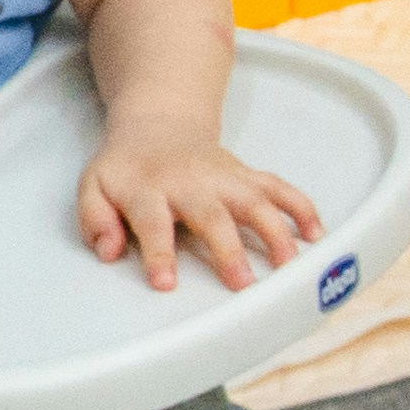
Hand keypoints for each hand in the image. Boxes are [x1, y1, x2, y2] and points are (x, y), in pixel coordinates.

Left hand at [77, 130, 321, 294]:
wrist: (157, 125)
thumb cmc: (126, 169)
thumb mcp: (94, 187)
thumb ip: (95, 220)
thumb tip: (109, 251)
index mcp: (148, 189)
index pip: (154, 222)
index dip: (159, 254)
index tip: (166, 284)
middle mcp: (190, 183)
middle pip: (213, 215)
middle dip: (228, 248)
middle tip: (242, 284)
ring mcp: (223, 177)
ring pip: (255, 200)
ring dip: (275, 231)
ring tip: (288, 264)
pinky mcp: (245, 175)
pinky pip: (279, 187)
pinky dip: (301, 208)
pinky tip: (316, 235)